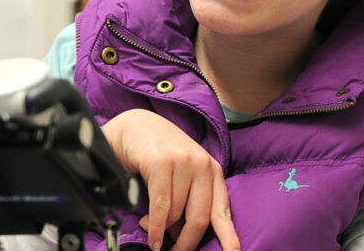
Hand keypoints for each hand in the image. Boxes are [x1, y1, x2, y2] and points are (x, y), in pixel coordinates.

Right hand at [101, 109, 239, 250]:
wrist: (134, 125)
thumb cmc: (158, 153)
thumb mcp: (182, 174)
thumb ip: (188, 200)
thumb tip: (182, 237)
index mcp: (212, 170)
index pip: (222, 209)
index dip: (228, 235)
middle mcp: (202, 165)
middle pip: (200, 218)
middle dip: (187, 243)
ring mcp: (182, 162)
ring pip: (176, 214)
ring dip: (162, 230)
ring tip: (150, 230)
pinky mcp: (161, 163)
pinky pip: (161, 207)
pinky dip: (155, 227)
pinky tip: (152, 237)